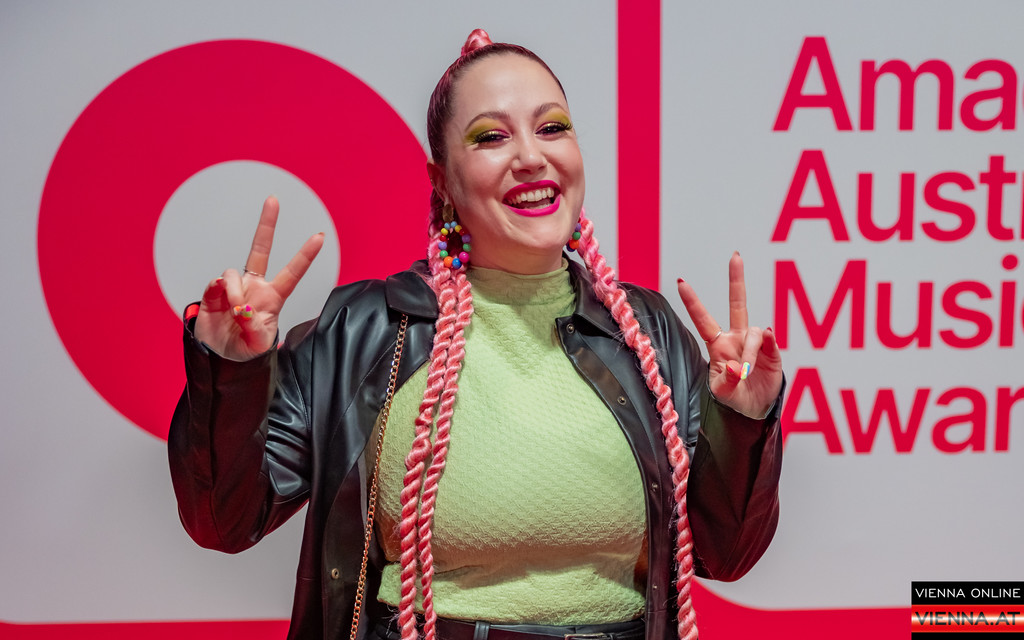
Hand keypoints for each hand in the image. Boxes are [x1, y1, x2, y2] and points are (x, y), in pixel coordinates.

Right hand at [194, 196, 324, 359]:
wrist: (219, 356)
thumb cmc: (246, 349)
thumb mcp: (257, 344)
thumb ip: (254, 327)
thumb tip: (241, 306)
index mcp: (273, 297)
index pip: (293, 273)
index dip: (305, 255)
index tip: (320, 236)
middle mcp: (254, 286)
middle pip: (260, 249)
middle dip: (267, 225)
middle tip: (273, 199)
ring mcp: (233, 287)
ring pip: (231, 273)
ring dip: (233, 292)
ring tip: (234, 313)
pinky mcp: (212, 292)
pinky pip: (214, 283)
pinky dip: (217, 292)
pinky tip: (221, 304)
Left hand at [677, 252, 782, 418]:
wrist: (756, 408)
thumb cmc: (734, 398)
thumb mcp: (724, 394)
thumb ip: (728, 381)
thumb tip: (739, 364)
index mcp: (718, 345)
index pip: (703, 320)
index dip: (693, 302)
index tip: (681, 282)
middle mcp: (736, 338)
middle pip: (737, 304)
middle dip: (737, 280)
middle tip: (735, 256)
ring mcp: (755, 342)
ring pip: (754, 333)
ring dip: (751, 352)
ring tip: (748, 372)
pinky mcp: (772, 350)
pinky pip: (770, 340)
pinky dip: (768, 346)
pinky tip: (765, 353)